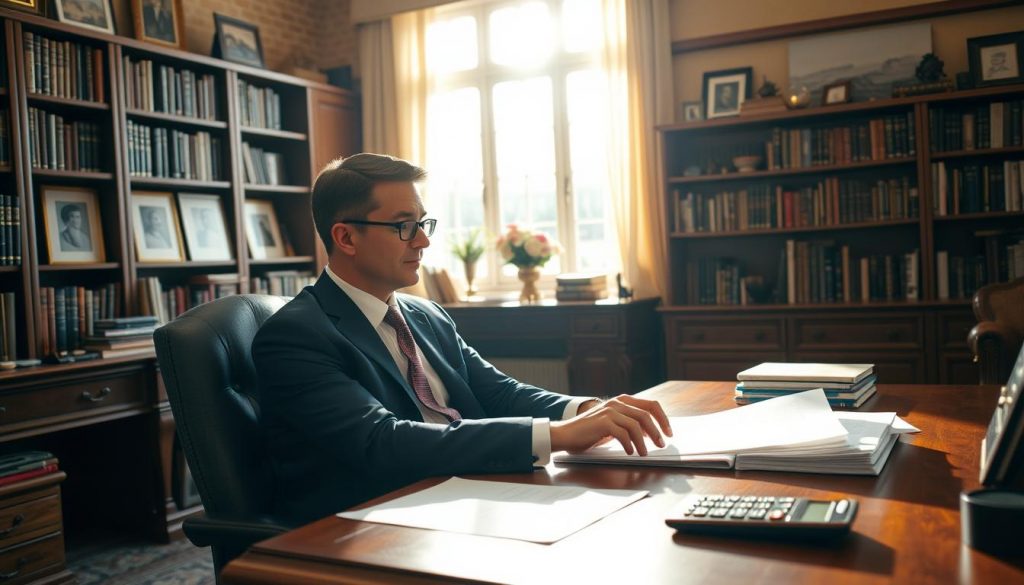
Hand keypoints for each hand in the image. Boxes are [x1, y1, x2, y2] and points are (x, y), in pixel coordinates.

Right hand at [550, 394, 672, 455]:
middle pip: (646, 414)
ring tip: (644, 453)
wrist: (564, 434)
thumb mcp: (611, 425)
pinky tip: (630, 452)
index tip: (669, 431)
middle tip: (662, 444)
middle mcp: (617, 402)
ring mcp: (610, 411)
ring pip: (636, 425)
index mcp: (621, 401)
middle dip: (657, 431)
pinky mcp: (603, 421)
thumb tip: (649, 434)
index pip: (650, 405)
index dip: (662, 418)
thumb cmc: (588, 433)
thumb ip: (627, 425)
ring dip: (643, 442)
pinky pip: (623, 433)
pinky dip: (630, 444)